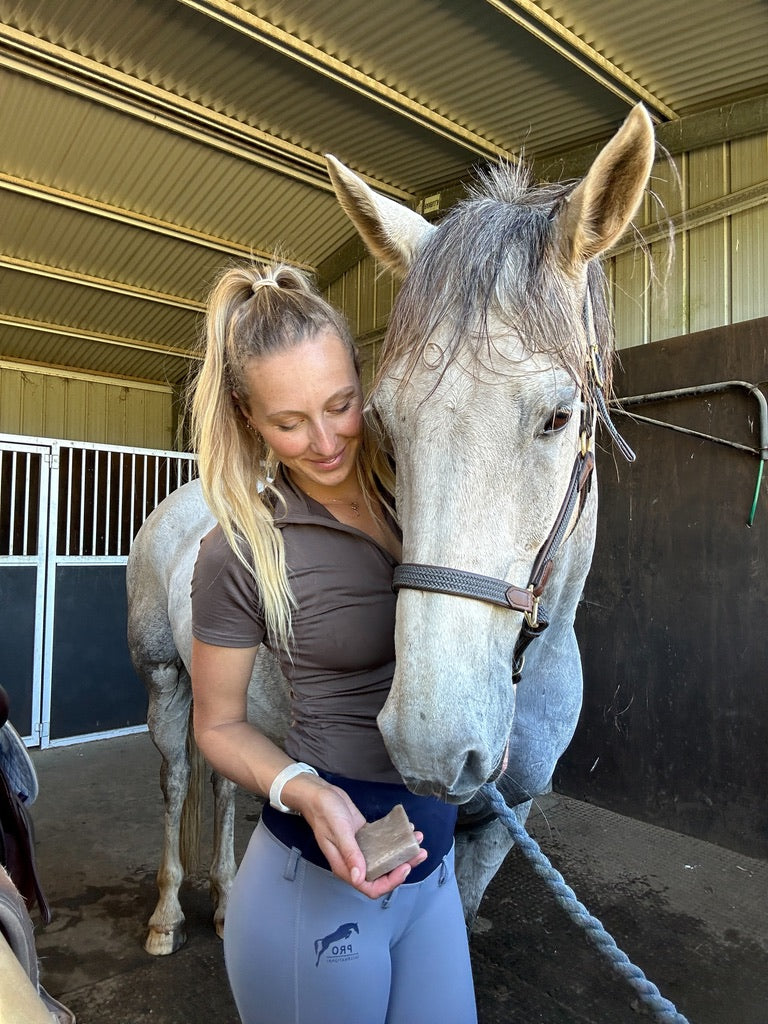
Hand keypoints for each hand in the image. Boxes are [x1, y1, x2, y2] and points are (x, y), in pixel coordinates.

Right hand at [284, 775, 427, 896]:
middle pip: (382, 874)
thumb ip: (350, 853)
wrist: (319, 794)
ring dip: (403, 852)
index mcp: (346, 867)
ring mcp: (361, 849)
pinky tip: (407, 829)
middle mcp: (355, 862)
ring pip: (385, 858)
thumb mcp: (339, 831)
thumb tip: (360, 878)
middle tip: (419, 853)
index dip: (389, 882)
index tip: (404, 868)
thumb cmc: (324, 813)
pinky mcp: (365, 836)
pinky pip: (383, 843)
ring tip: (417, 839)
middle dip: (403, 866)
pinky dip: (396, 838)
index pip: (370, 887)